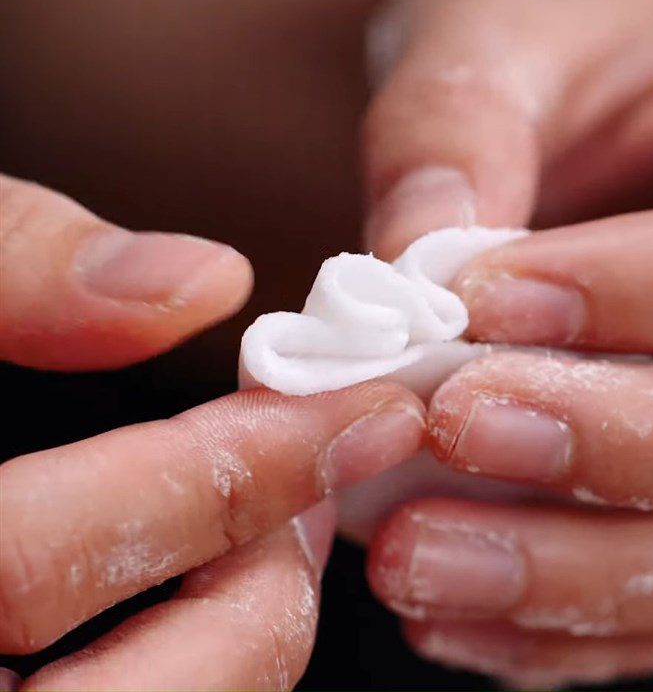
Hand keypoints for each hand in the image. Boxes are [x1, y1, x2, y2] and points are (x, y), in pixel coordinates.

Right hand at [0, 175, 423, 689]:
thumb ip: (20, 258)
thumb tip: (202, 284)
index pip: (32, 566)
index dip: (216, 482)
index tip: (363, 409)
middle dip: (255, 602)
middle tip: (330, 489)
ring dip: (241, 640)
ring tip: (289, 534)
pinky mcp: (34, 688)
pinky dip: (208, 656)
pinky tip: (233, 578)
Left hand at [359, 0, 652, 685]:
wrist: (583, 55)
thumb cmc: (566, 5)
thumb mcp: (509, 21)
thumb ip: (459, 132)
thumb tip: (407, 285)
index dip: (647, 294)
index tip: (474, 312)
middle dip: (622, 457)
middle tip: (445, 443)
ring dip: (588, 579)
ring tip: (420, 563)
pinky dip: (588, 622)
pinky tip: (469, 611)